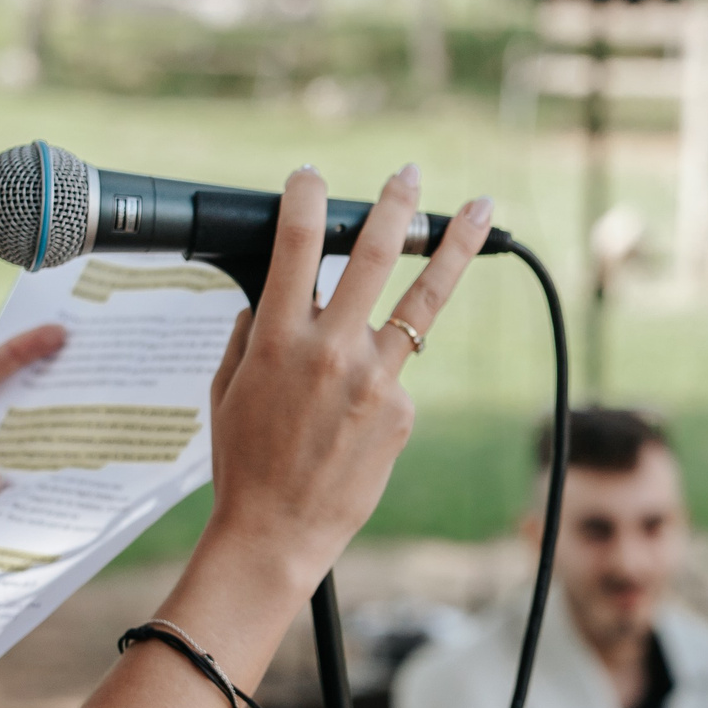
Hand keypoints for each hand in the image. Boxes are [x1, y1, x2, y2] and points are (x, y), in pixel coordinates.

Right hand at [196, 166, 488, 599]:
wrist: (278, 532)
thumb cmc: (244, 462)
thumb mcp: (228, 387)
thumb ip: (254, 334)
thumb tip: (275, 298)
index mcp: (277, 337)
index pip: (298, 244)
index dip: (308, 198)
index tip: (313, 177)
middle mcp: (331, 349)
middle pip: (376, 255)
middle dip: (397, 205)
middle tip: (410, 174)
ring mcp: (374, 379)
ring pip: (422, 301)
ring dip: (453, 248)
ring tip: (478, 209)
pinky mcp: (402, 410)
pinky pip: (393, 375)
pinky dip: (379, 379)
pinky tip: (352, 419)